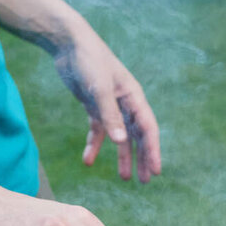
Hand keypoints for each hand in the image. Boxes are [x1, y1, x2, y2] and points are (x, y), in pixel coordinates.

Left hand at [53, 22, 161, 183]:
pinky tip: (88, 161)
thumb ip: (110, 116)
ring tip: (123, 178)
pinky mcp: (94, 105)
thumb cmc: (89, 61)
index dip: (153, 151)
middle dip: (142, 159)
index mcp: (134, 97)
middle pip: (137, 136)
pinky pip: (97, 130)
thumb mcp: (100, 89)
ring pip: (119, 137)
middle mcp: (125, 103)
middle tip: (145, 181)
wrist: (69, 44)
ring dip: (122, 156)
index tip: (156, 171)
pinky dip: (93, 145)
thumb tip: (120, 141)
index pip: (148, 129)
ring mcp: (110, 105)